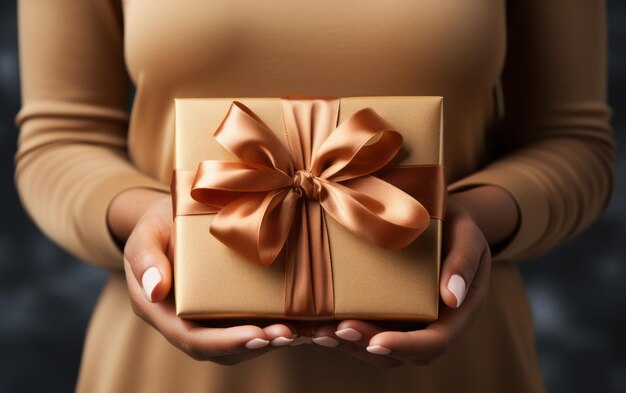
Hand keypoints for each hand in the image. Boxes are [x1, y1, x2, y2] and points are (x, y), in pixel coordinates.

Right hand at [112, 189, 300, 364]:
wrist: (173, 215)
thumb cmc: (158, 224)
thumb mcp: (146, 234)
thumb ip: (146, 259)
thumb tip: (155, 290)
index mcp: (162, 312)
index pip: (192, 338)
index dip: (225, 341)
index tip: (257, 334)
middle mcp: (188, 322)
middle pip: (223, 348)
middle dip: (257, 344)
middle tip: (290, 334)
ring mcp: (211, 317)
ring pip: (242, 341)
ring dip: (273, 340)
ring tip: (303, 331)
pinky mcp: (231, 307)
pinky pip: (254, 323)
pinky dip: (279, 326)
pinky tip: (306, 321)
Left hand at [309, 196, 493, 367]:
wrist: (436, 213)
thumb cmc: (455, 223)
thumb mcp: (467, 234)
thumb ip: (463, 261)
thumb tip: (452, 298)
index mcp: (458, 312)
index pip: (435, 341)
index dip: (406, 346)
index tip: (378, 342)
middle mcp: (432, 323)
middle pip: (401, 352)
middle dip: (367, 344)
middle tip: (337, 331)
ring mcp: (407, 320)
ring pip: (378, 346)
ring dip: (348, 343)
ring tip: (320, 331)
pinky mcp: (385, 311)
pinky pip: (365, 327)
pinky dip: (341, 330)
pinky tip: (315, 323)